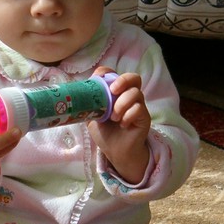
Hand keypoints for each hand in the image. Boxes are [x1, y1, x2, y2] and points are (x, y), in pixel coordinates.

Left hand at [87, 68, 150, 184]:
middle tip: (112, 91)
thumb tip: (78, 91)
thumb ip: (89, 103)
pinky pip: (139, 109)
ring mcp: (138, 106)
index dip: (107, 72)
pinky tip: (123, 125)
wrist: (115, 151)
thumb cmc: (105, 133)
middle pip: (133, 77)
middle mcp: (129, 96)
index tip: (98, 78)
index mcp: (116, 93)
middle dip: (122, 80)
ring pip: (136, 93)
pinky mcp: (144, 117)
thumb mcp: (92, 116)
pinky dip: (128, 116)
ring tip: (114, 117)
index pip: (115, 74)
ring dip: (122, 104)